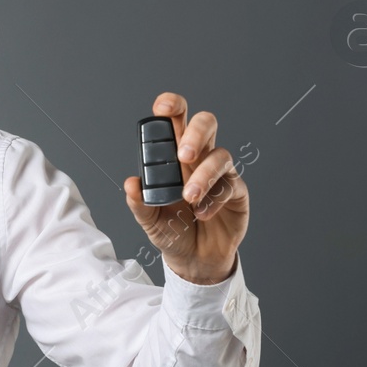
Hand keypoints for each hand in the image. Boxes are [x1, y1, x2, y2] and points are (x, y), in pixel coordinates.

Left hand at [123, 92, 248, 284]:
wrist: (194, 260)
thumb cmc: (172, 230)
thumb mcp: (149, 220)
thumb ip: (139, 203)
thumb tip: (130, 184)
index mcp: (173, 156)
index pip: (175, 121)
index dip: (172, 107)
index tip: (163, 108)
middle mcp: (198, 158)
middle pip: (206, 124)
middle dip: (196, 132)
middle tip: (183, 155)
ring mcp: (219, 173)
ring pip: (220, 155)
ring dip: (203, 175)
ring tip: (189, 198)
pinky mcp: (236, 192)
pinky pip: (230, 185)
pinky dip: (213, 200)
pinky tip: (201, 214)